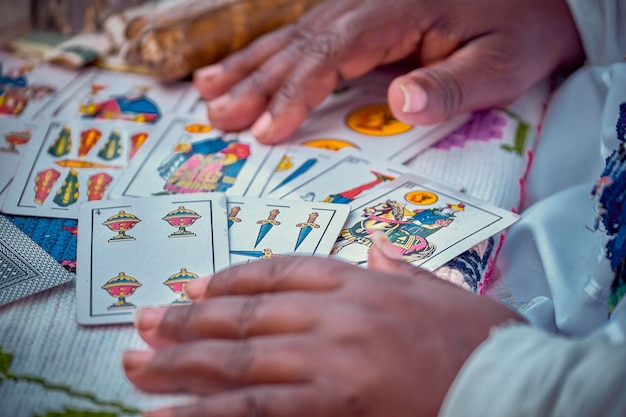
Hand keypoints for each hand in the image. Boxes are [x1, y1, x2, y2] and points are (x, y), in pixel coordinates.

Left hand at [123, 238, 523, 416]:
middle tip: (145, 323)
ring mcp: (327, 363)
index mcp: (362, 282)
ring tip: (136, 364)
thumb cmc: (482, 345)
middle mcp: (336, 315)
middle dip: (189, 321)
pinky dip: (203, 414)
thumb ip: (401, 270)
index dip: (232, 279)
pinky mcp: (328, 409)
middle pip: (245, 315)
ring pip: (236, 360)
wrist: (515, 392)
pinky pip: (251, 410)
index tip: (198, 285)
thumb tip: (378, 248)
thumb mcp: (445, 292)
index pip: (281, 272)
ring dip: (179, 364)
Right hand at [193, 0, 582, 143]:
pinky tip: (245, 65)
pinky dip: (270, 54)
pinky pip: (304, 35)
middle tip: (219, 118)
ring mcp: (358, 5)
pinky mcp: (359, 15)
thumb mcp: (499, 63)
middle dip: (255, 84)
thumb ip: (450, 85)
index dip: (293, 94)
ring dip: (248, 67)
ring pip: (291, 37)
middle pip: (298, 46)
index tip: (265, 130)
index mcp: (395, 12)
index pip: (330, 55)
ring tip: (208, 93)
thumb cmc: (519, 30)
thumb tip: (399, 103)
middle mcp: (365, 3)